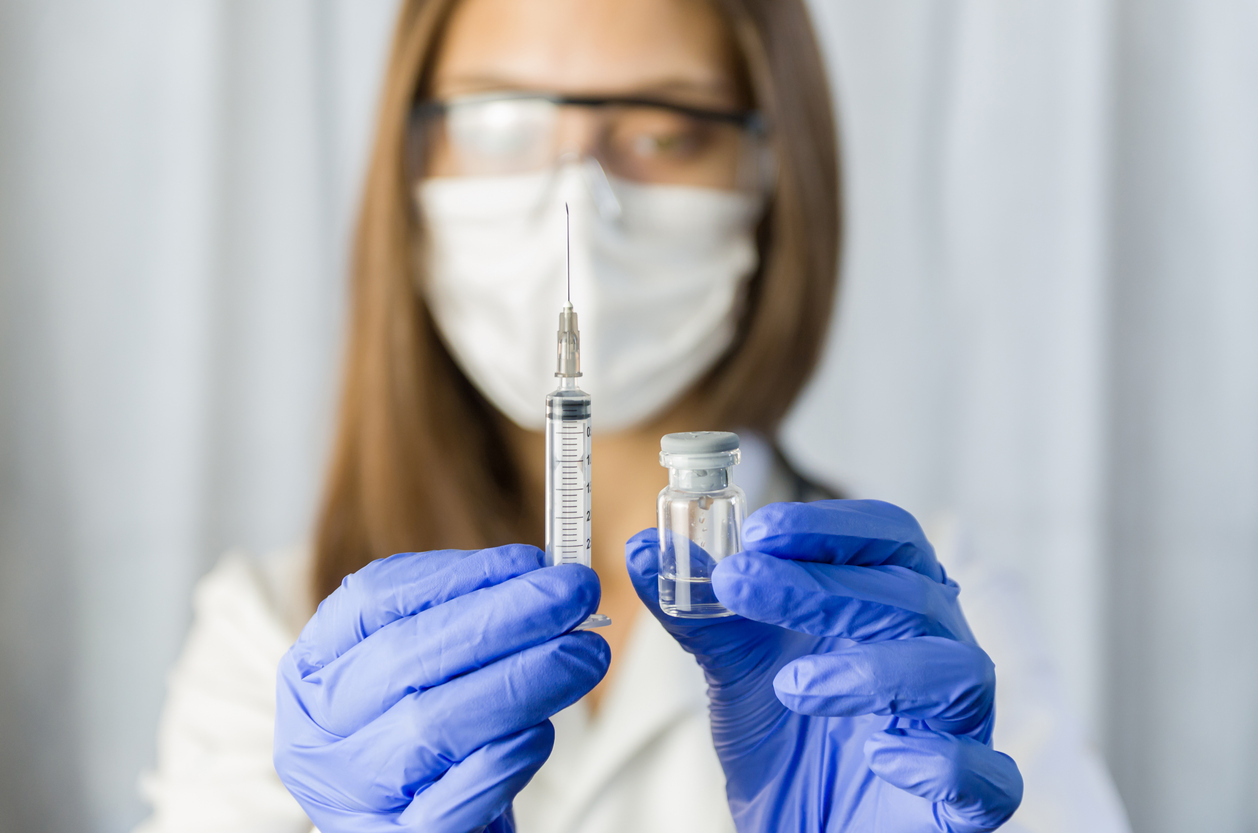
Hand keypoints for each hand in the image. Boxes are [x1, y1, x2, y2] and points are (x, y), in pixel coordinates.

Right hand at [274, 544, 609, 832]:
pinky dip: (505, 758)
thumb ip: (467, 616)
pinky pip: (452, 801)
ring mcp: (350, 795)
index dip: (456, 575)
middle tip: (575, 595)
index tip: (530, 563)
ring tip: (583, 655)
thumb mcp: (425, 669)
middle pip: (406, 657)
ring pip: (431, 724)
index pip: (373, 600)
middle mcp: (316, 732)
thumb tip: (538, 575)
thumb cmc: (430, 739)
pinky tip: (543, 730)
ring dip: (522, 680)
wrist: (424, 830)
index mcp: (312, 670)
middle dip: (504, 618)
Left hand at [627, 499, 1021, 831]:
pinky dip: (940, 759)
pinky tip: (881, 756)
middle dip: (824, 584)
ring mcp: (956, 725)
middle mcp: (933, 652)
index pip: (889, 538)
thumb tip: (643, 548)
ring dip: (874, 667)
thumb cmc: (787, 741)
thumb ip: (699, 611)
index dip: (830, 526)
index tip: (757, 528)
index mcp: (889, 607)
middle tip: (742, 582)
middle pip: (912, 594)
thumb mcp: (735, 670)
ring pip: (957, 671)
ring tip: (794, 686)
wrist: (800, 832)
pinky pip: (986, 774)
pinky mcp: (966, 802)